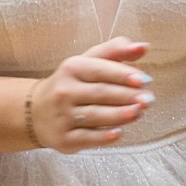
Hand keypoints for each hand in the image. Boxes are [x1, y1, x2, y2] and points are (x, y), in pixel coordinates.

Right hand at [28, 37, 154, 153]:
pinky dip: (105, 136)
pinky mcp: (64, 139)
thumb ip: (115, 52)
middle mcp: (64, 91)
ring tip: (140, 112)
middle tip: (149, 99)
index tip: (144, 80)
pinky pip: (87, 138)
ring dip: (121, 115)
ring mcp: (62, 116)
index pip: (100, 70)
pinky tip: (120, 132)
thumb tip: (144, 47)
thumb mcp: (87, 62)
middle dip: (128, 96)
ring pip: (96, 116)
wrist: (35, 112)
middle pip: (101, 93)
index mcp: (71, 68)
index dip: (123, 75)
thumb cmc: (71, 84)